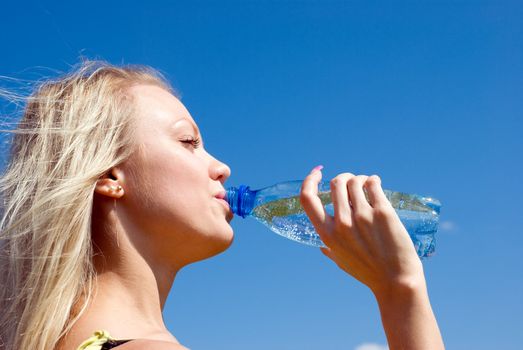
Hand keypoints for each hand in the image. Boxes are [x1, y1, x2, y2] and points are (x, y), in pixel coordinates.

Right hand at [300, 166, 424, 295]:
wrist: (396, 281)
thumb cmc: (368, 273)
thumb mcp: (341, 262)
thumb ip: (329, 250)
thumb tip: (322, 247)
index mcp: (327, 233)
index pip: (307, 198)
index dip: (309, 181)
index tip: (317, 173)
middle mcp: (342, 222)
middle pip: (336, 183)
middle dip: (344, 177)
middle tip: (352, 181)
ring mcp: (362, 216)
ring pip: (355, 180)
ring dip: (360, 178)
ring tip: (367, 183)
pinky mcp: (382, 212)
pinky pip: (373, 184)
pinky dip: (373, 180)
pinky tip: (376, 183)